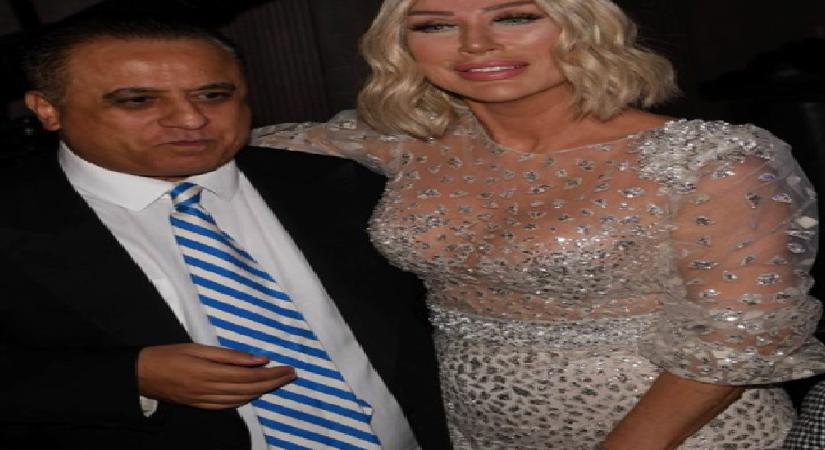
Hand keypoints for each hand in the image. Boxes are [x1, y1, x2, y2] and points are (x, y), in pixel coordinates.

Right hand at [137, 343, 294, 409]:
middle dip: (273, 383)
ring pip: (242, 400)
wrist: (142, 374)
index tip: (288, 368)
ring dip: (263, 392)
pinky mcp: (201, 406)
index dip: (272, 374)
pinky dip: (246, 400)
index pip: (250, 376)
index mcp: (211, 373)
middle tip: (291, 375)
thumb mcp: (200, 348)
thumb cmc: (170, 354)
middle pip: (250, 389)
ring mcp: (206, 401)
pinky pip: (229, 406)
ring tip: (279, 382)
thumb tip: (260, 360)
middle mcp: (210, 390)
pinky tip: (255, 394)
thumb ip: (231, 356)